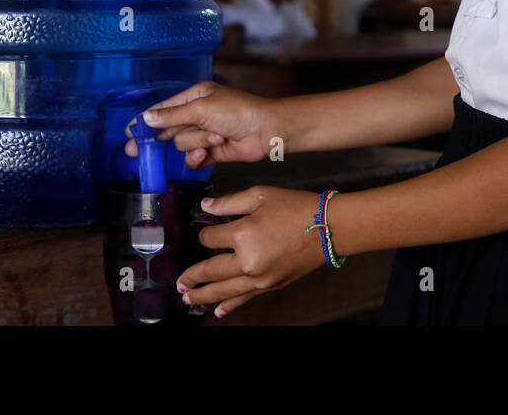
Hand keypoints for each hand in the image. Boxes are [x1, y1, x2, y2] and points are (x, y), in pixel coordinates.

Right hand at [124, 80, 281, 167]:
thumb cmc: (238, 111)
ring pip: (183, 145)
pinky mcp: (212, 151)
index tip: (129, 131)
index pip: (163, 109)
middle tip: (134, 151)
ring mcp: (204, 134)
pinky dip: (199, 157)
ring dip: (197, 142)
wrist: (266, 130)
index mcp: (195, 97)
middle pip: (168, 129)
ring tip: (215, 137)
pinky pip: (193, 158)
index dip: (145, 120)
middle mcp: (198, 114)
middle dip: (156, 139)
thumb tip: (147, 118)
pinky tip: (207, 153)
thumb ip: (173, 115)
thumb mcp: (202, 109)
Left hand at [179, 186, 327, 317]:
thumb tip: (205, 206)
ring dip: (204, 295)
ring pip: (223, 290)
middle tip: (179, 283)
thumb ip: (228, 202)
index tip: (210, 229)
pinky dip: (230, 306)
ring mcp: (259, 277)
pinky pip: (244, 298)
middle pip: (211, 271)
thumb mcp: (259, 195)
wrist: (328, 227)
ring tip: (187, 298)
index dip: (206, 233)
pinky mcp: (270, 286)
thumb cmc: (295, 206)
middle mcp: (247, 261)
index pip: (210, 238)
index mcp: (242, 234)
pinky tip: (217, 311)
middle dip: (193, 276)